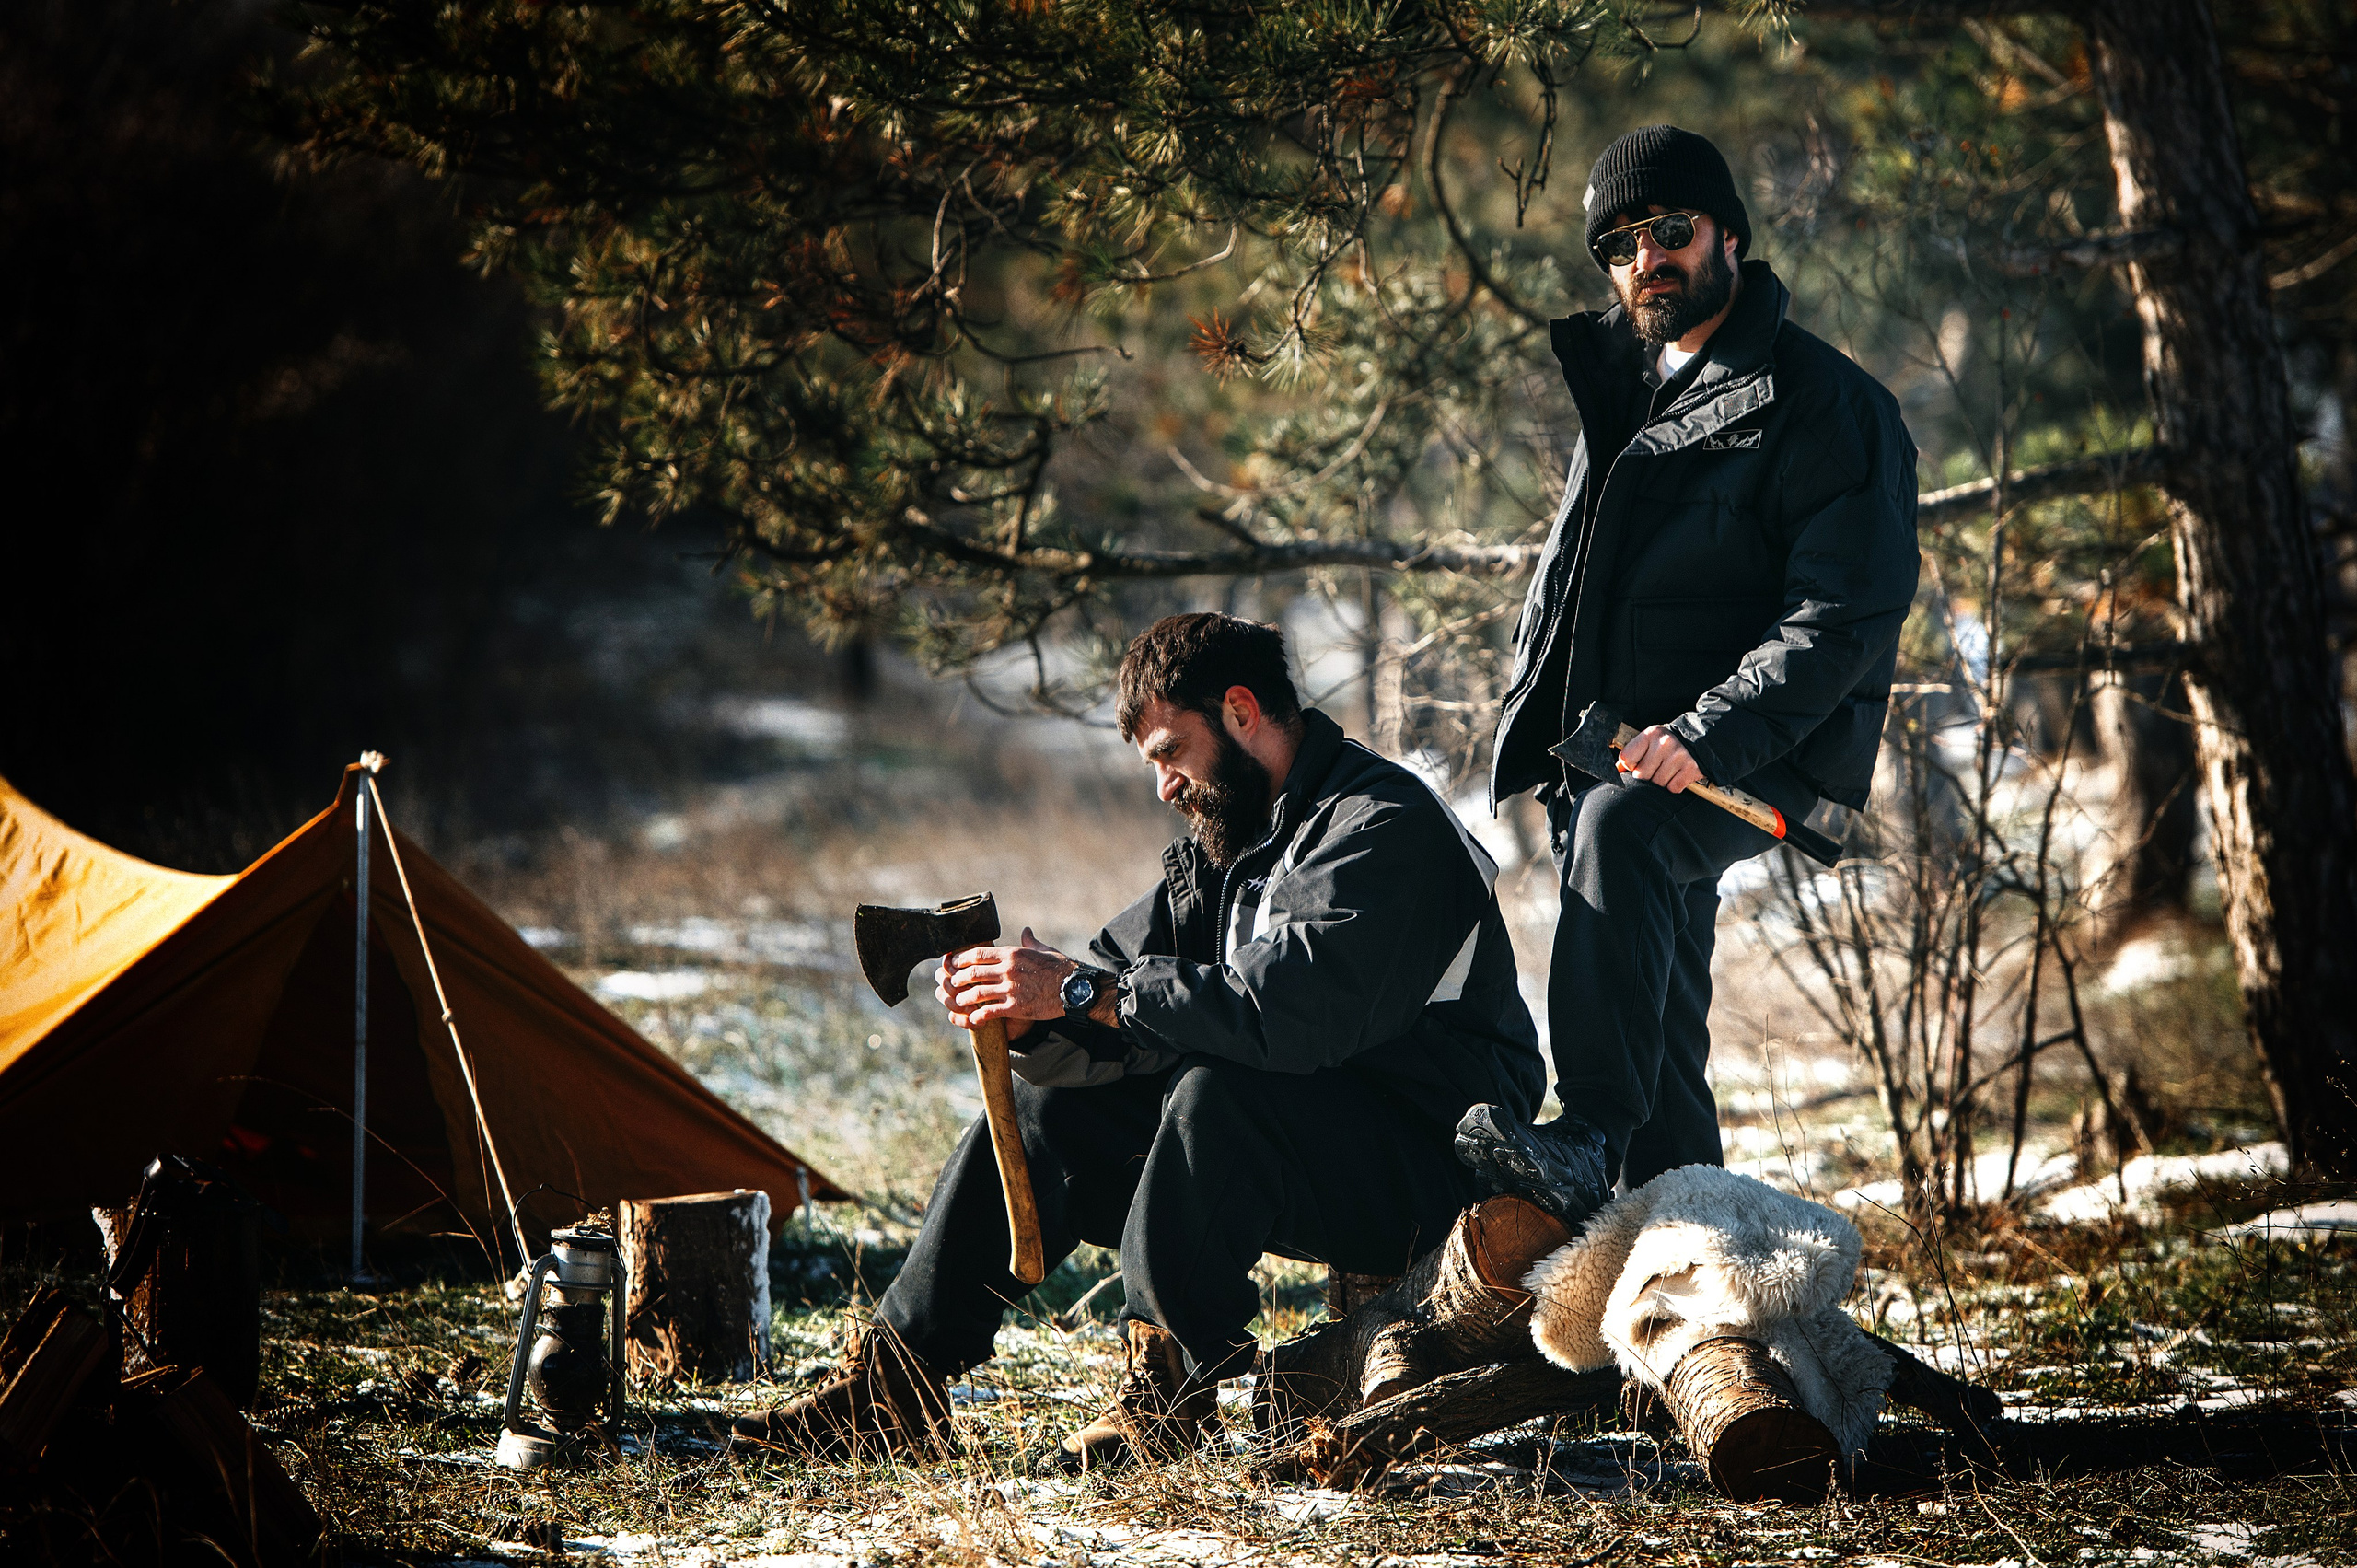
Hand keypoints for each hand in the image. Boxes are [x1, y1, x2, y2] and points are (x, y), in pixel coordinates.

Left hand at [934, 927, 1075, 1040]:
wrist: (1075, 988)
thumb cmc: (1061, 968)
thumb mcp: (1045, 950)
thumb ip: (1030, 941)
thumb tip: (1026, 930)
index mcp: (1013, 953)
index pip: (977, 954)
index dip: (960, 959)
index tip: (953, 964)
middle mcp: (1008, 970)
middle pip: (972, 973)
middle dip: (958, 979)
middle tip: (952, 983)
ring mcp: (1011, 989)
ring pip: (976, 994)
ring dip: (964, 998)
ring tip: (959, 1001)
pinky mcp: (1016, 1007)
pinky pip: (989, 1012)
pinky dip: (978, 1016)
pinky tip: (974, 1019)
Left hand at [1616, 725, 1702, 793]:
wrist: (1699, 740)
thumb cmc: (1668, 744)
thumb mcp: (1649, 742)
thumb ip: (1632, 755)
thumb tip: (1616, 772)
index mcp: (1650, 734)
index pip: (1627, 759)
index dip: (1629, 767)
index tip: (1637, 765)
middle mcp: (1664, 743)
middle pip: (1641, 775)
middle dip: (1645, 778)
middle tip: (1654, 771)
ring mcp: (1678, 756)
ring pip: (1657, 784)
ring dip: (1660, 783)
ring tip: (1666, 772)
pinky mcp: (1690, 769)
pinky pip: (1673, 788)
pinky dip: (1673, 787)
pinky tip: (1677, 776)